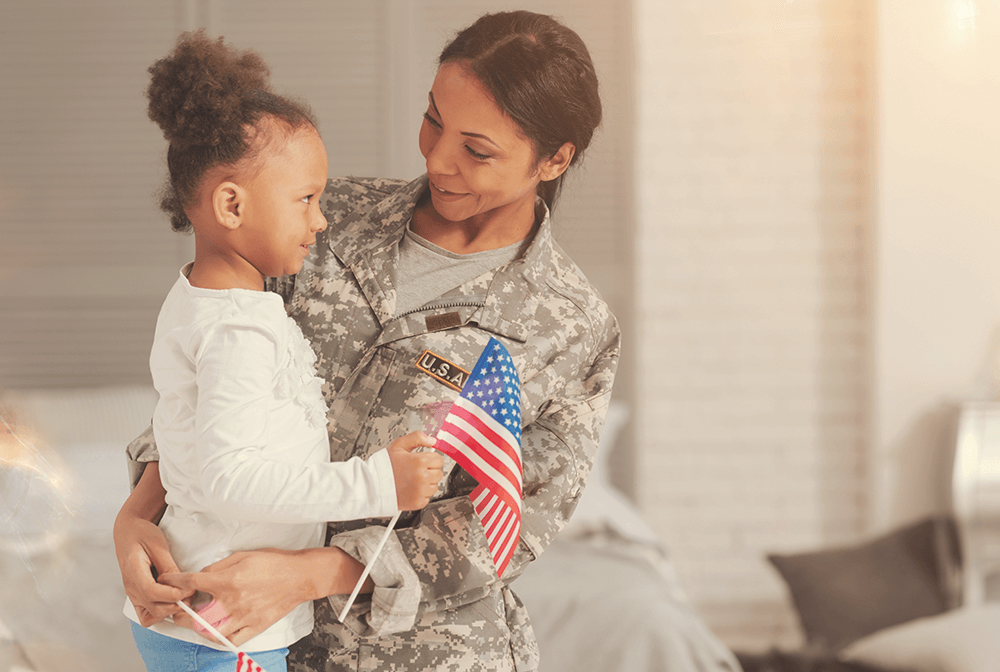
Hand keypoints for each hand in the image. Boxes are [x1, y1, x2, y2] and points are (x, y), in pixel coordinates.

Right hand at [113, 512, 191, 625]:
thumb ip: (168, 566)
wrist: (128, 533)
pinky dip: (161, 612)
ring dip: (169, 611)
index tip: (188, 589)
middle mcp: (131, 587)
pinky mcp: (138, 596)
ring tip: (183, 597)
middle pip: (153, 609)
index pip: (151, 592)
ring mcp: (133, 594)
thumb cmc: (142, 535)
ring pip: (150, 616)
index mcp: (134, 571)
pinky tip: (173, 599)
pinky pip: (148, 613)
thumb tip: (180, 583)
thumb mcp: (158, 545)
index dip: (172, 595)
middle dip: (175, 605)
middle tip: (191, 593)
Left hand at [159, 546, 360, 646]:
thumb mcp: (243, 555)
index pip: (193, 583)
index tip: (168, 581)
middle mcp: (233, 602)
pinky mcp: (255, 627)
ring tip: (194, 622)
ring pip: (210, 632)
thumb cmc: (274, 562)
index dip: (175, 582)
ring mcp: (244, 618)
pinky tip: (215, 632)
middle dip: (181, 614)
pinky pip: (231, 641)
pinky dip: (219, 639)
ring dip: (197, 628)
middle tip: (177, 609)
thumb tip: (201, 575)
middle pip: (196, 616)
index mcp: (229, 581)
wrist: (300, 576)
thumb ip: (219, 566)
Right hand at [387, 431, 443, 509]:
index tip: (424, 461)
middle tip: (417, 470)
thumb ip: (417, 438)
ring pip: (435, 486)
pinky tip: (411, 489)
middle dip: (430, 471)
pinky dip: (421, 494)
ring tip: (413, 480)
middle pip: (439, 473)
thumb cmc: (384, 466)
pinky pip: (428, 497)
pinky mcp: (418, 502)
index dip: (432, 459)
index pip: (439, 460)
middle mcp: (422, 477)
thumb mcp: (399, 445)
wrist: (372, 485)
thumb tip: (432, 440)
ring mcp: (420, 491)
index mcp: (419, 462)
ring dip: (427, 483)